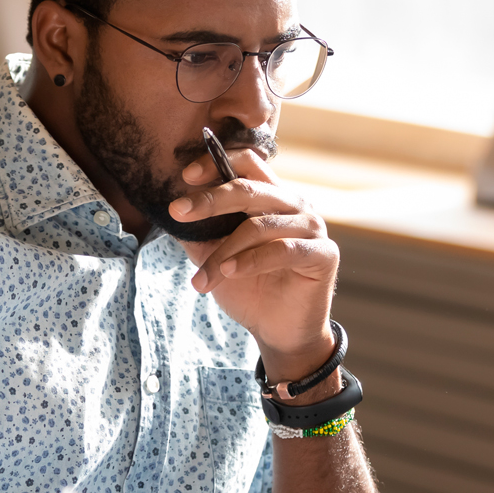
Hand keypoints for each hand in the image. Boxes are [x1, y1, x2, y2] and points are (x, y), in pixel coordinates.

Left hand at [171, 147, 338, 380]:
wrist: (277, 331)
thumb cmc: (249, 289)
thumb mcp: (214, 256)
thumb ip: (198, 232)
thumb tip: (170, 210)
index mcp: (271, 197)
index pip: (248, 162)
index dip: (217, 161)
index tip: (186, 176)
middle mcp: (294, 205)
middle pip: (249, 188)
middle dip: (210, 200)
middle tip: (177, 212)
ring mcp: (311, 227)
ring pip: (259, 225)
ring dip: (224, 251)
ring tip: (202, 278)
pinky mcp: (323, 253)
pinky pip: (282, 250)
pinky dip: (250, 261)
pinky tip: (229, 272)